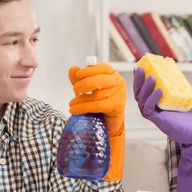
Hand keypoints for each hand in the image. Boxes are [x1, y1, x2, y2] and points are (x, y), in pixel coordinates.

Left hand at [68, 62, 126, 180]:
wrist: (107, 123)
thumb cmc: (98, 103)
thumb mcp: (87, 89)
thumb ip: (79, 79)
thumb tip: (72, 69)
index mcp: (112, 74)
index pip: (102, 67)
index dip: (88, 70)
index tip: (78, 75)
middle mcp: (118, 82)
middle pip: (100, 80)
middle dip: (84, 84)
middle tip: (74, 90)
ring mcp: (120, 94)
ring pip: (97, 95)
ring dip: (81, 100)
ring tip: (71, 104)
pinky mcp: (117, 106)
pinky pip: (98, 105)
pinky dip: (84, 108)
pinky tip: (75, 110)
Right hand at [132, 67, 191, 144]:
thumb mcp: (184, 97)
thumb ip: (178, 87)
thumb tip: (175, 72)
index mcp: (157, 103)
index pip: (144, 90)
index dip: (140, 80)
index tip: (141, 67)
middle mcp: (152, 109)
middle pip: (139, 94)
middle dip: (138, 81)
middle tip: (140, 69)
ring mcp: (154, 115)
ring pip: (141, 100)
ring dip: (145, 88)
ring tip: (151, 77)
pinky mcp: (157, 120)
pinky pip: (149, 108)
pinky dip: (152, 99)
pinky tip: (159, 90)